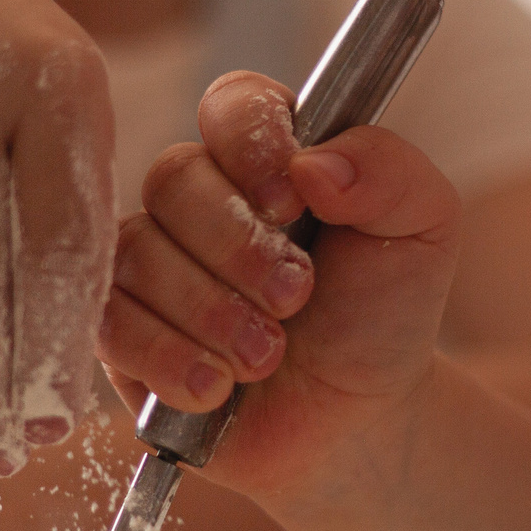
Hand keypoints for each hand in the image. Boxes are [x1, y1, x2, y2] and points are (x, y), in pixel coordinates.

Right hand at [99, 70, 460, 503]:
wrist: (356, 424)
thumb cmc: (382, 318)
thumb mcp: (421, 233)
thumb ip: (390, 174)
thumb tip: (316, 162)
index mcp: (269, 156)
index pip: (231, 105)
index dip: (250, 145)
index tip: (291, 202)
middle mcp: (200, 198)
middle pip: (173, 177)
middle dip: (238, 246)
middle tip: (295, 299)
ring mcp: (152, 263)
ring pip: (137, 252)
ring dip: (210, 311)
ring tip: (267, 357)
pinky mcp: (120, 330)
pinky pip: (108, 321)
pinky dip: (167, 356)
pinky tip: (215, 388)